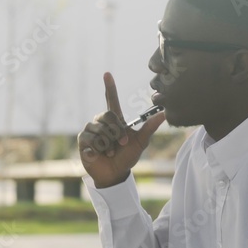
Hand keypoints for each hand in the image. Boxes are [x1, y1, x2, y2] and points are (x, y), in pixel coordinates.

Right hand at [78, 72, 165, 187]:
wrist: (115, 174)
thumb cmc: (127, 157)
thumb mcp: (140, 142)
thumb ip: (149, 128)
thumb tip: (164, 114)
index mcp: (115, 120)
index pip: (111, 99)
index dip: (109, 87)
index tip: (107, 74)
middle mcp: (101, 122)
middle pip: (107, 116)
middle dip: (116, 131)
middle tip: (121, 143)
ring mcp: (91, 131)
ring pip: (99, 130)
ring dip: (108, 143)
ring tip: (109, 152)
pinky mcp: (83, 141)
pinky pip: (90, 139)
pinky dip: (97, 149)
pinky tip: (98, 155)